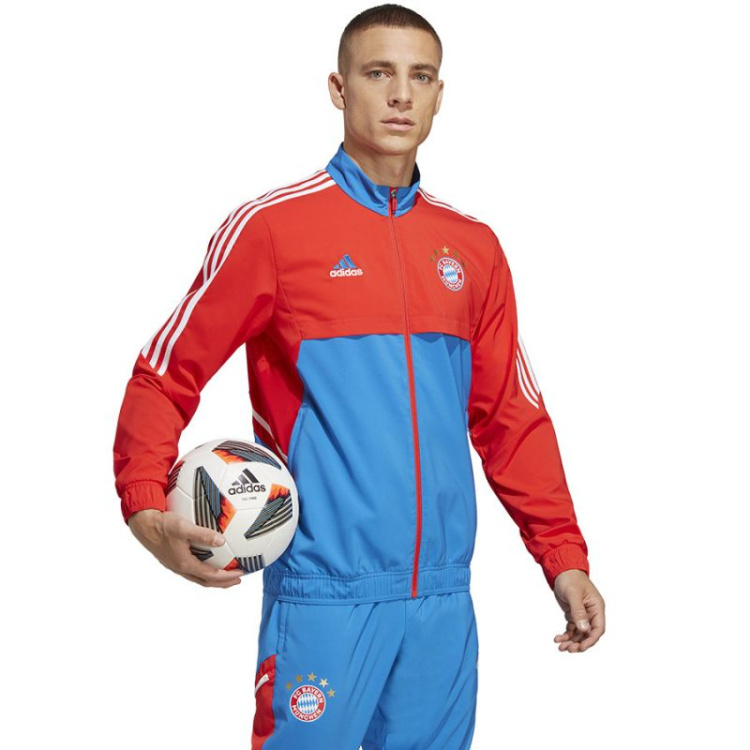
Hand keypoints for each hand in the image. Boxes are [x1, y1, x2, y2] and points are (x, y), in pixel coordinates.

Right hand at [127, 509, 242, 587]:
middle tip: (238, 580)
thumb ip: (202, 534)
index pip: (210, 576)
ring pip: (199, 577)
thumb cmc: (162, 525)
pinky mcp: (173, 559)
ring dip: (214, 578)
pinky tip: (209, 559)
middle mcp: (180, 568)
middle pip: (206, 581)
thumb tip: (222, 540)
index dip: (227, 577)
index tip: (241, 573)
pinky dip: (205, 569)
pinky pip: (193, 569)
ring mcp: (176, 565)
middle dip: (223, 582)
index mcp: (185, 564)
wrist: (143, 525)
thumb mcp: (183, 527)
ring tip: (227, 574)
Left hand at [552, 569, 604, 651]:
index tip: (580, 647)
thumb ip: (578, 611)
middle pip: (588, 634)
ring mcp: (583, 614)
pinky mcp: (574, 614)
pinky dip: (566, 634)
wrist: (562, 570)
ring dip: (571, 641)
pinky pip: (572, 628)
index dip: (590, 640)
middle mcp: (592, 612)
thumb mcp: (573, 594)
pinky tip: (558, 638)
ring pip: (579, 633)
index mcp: (596, 607)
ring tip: (560, 646)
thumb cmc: (570, 578)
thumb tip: (584, 629)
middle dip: (578, 643)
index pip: (598, 629)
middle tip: (567, 649)